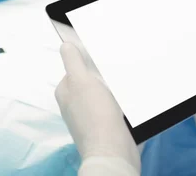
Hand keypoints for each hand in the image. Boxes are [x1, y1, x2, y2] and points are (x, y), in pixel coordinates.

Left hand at [55, 43, 140, 172]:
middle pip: (92, 80)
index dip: (88, 61)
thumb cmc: (95, 115)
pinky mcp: (106, 126)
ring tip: (124, 87)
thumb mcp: (81, 80)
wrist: (113, 151)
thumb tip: (65, 44)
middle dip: (104, 76)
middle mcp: (74, 105)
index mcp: (65, 92)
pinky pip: (115, 108)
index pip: (75, 68)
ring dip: (116, 90)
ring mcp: (90, 117)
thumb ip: (73, 61)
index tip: (102, 57)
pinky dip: (122, 104)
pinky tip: (129, 103)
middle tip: (116, 73)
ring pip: (105, 94)